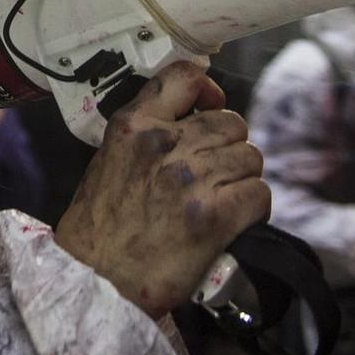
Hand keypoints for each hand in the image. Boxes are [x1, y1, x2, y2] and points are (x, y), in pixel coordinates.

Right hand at [54, 62, 270, 318]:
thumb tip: (190, 124)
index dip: (210, 91)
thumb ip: (146, 134)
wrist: (95, 278)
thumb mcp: (109, 159)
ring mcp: (191, 178)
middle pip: (232, 123)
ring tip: (224, 198)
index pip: (186, 77)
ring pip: (251, 157)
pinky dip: (253, 207)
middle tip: (217, 172)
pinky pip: (258, 194)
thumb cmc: (100, 226)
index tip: (211, 108)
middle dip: (230, 146)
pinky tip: (235, 219)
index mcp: (135, 125)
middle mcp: (165, 143)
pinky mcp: (214, 215)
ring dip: (243, 178)